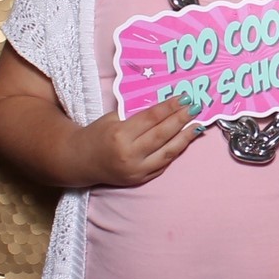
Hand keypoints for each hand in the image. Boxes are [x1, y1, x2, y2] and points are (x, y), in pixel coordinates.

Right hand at [78, 97, 203, 186]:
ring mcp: (136, 170)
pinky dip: (175, 152)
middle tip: (196, 108)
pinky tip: (184, 141)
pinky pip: (162, 164)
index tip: (184, 98)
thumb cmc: (96, 134)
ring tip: (197, 126)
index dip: (170, 108)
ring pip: (167, 153)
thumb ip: (136, 114)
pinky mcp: (140, 180)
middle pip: (162, 135)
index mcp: (120, 135)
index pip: (151, 118)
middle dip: (181, 120)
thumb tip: (165, 106)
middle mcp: (130, 154)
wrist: (80, 161)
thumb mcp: (112, 118)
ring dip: (184, 138)